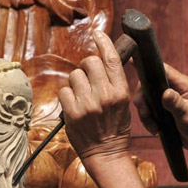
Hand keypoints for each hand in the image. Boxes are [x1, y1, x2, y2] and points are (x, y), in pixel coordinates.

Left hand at [58, 31, 131, 164]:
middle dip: (87, 66)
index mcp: (120, 92)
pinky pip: (64, 91)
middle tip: (89, 78)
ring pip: (74, 75)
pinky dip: (67, 97)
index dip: (104, 42)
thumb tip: (102, 59)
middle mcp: (105, 96)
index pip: (111, 59)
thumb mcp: (124, 103)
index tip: (97, 34)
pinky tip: (74, 106)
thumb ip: (113, 82)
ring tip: (82, 97)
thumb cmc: (115, 127)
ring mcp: (87, 105)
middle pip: (90, 62)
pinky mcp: (72, 114)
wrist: (106, 154)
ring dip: (76, 83)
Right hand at [133, 63, 187, 153]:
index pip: (162, 69)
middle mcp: (175, 88)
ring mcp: (169, 97)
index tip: (134, 70)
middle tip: (146, 114)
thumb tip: (165, 93)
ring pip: (147, 98)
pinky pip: (149, 109)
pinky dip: (148, 119)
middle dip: (143, 100)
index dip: (147, 69)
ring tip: (154, 126)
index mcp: (183, 84)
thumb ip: (176, 104)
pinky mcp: (164, 108)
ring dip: (146, 113)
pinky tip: (155, 128)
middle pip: (149, 84)